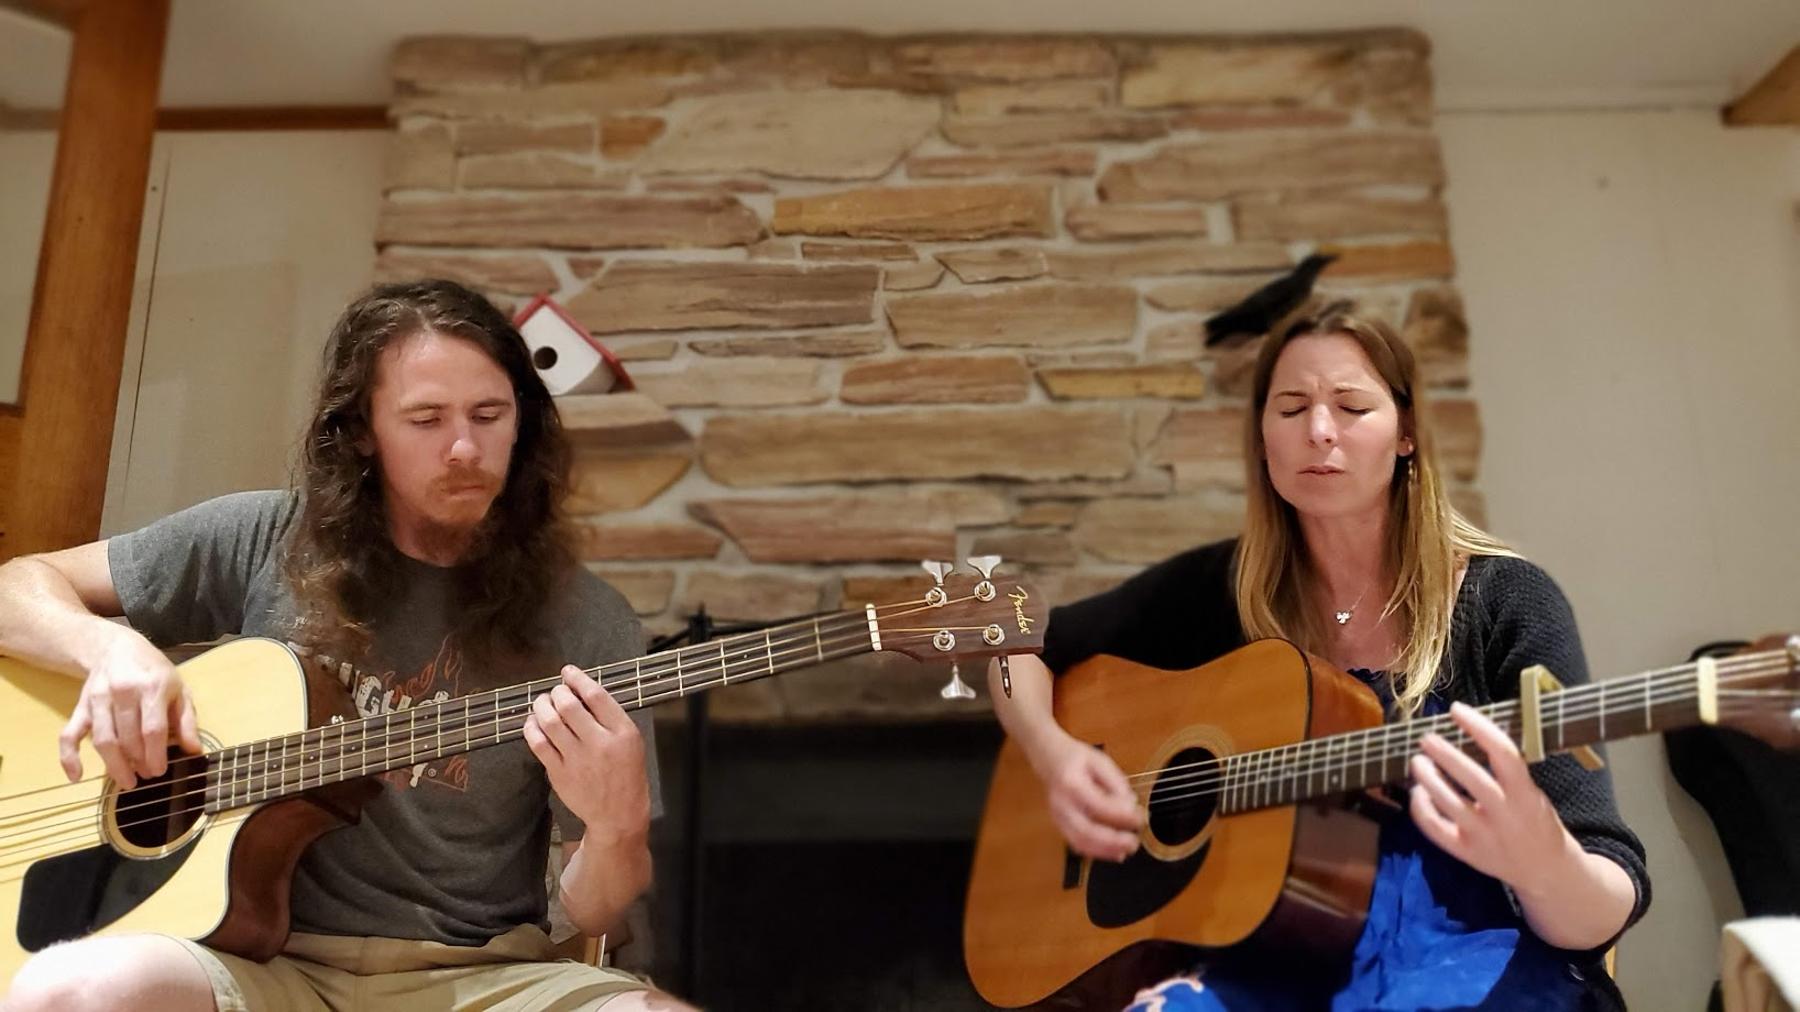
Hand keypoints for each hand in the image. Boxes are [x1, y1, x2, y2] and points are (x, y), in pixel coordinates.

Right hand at [60, 630, 199, 787]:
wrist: (116, 647)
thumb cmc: (154, 671)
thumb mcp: (179, 690)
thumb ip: (187, 720)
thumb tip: (194, 751)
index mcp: (152, 688)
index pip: (152, 729)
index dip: (155, 755)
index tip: (159, 772)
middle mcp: (123, 693)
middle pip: (127, 738)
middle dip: (137, 763)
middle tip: (146, 777)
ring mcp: (98, 700)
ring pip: (102, 740)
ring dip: (113, 765)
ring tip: (127, 780)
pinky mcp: (81, 707)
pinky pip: (69, 734)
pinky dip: (69, 757)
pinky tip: (77, 777)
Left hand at [523, 665, 649, 841]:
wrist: (618, 814)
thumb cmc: (627, 775)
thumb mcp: (632, 742)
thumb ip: (611, 718)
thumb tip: (581, 693)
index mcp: (622, 733)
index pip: (596, 696)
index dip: (578, 679)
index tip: (568, 672)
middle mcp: (600, 744)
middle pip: (569, 706)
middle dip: (557, 692)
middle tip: (556, 691)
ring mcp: (577, 760)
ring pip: (550, 722)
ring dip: (542, 706)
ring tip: (542, 702)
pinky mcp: (559, 773)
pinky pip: (538, 744)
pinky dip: (532, 728)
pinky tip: (533, 722)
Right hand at [1032, 733, 1143, 861]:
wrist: (1049, 758)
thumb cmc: (1076, 758)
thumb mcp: (1100, 761)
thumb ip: (1116, 783)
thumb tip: (1131, 805)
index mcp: (1071, 783)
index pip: (1099, 805)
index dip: (1123, 815)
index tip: (1141, 817)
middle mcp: (1061, 804)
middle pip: (1086, 831)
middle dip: (1113, 841)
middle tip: (1134, 841)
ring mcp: (1058, 817)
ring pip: (1080, 842)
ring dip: (1106, 851)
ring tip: (1127, 849)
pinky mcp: (1059, 824)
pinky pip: (1077, 844)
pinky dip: (1098, 852)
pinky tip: (1114, 852)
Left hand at [1408, 701, 1574, 891]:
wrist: (1548, 871)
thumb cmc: (1536, 822)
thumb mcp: (1533, 794)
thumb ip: (1507, 773)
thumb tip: (1471, 732)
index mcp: (1526, 795)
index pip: (1504, 753)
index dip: (1479, 727)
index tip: (1457, 709)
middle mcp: (1506, 815)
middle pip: (1472, 778)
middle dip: (1445, 754)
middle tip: (1426, 737)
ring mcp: (1485, 837)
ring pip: (1449, 803)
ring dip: (1428, 779)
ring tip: (1418, 761)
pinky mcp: (1467, 854)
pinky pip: (1437, 830)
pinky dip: (1422, 809)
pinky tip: (1418, 793)